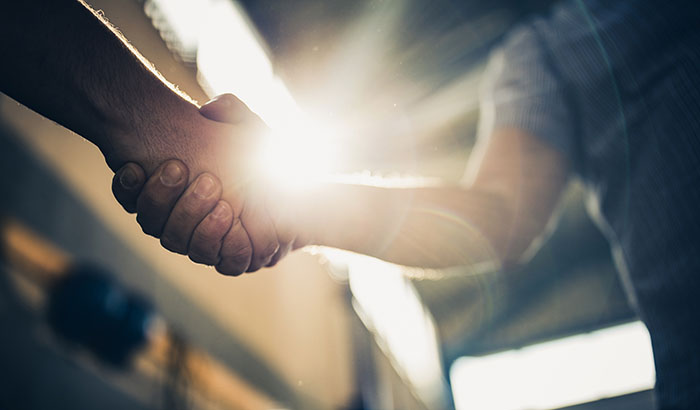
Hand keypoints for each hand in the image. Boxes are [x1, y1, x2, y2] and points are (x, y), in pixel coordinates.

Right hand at [111, 95, 300, 273]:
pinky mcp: (233, 260)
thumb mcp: (249, 128)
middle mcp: (180, 221)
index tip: (133, 166)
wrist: (301, 193)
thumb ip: (231, 112)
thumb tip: (209, 109)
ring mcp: (203, 243)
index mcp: (172, 192)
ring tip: (219, 198)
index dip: (126, 187)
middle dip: (161, 195)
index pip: (132, 196)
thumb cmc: (267, 158)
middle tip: (182, 170)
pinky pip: (221, 261)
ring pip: (177, 241)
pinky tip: (232, 220)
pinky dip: (222, 240)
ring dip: (191, 216)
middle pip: (150, 220)